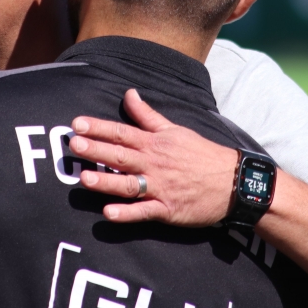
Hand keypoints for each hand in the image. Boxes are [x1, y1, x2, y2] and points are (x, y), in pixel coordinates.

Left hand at [69, 89, 238, 224]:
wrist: (233, 182)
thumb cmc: (201, 154)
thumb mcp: (175, 129)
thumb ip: (147, 114)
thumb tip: (128, 93)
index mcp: (155, 143)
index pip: (122, 132)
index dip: (99, 127)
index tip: (77, 123)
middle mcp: (155, 163)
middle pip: (121, 155)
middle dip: (97, 150)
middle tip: (74, 144)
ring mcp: (161, 188)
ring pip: (129, 184)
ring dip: (107, 182)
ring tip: (85, 178)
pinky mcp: (168, 210)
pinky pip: (144, 212)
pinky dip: (127, 213)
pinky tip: (109, 213)